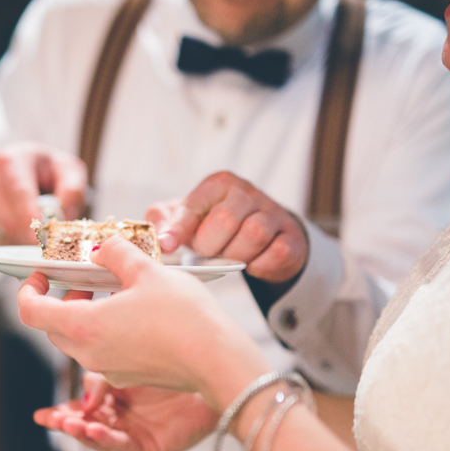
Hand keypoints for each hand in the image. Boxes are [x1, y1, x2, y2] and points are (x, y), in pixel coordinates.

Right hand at [0, 142, 86, 244]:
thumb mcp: (69, 172)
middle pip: (6, 219)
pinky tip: (21, 232)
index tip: (40, 241)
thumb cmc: (48, 172)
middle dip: (30, 236)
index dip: (29, 220)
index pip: (18, 193)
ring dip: (21, 241)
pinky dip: (10, 243)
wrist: (22, 169)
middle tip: (51, 241)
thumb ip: (72, 191)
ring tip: (37, 231)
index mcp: (10, 160)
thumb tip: (62, 217)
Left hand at [18, 235, 269, 407]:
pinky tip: (136, 314)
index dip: (29, 289)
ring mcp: (109, 370)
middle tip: (85, 281)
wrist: (218, 360)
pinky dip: (105, 331)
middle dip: (60, 301)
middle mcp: (89, 354)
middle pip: (53, 327)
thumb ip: (114, 253)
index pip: (31, 311)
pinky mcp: (129, 375)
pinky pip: (103, 352)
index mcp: (83, 327)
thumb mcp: (146, 269)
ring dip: (84, 316)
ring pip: (78, 341)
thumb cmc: (183, 315)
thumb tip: (101, 250)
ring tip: (115, 293)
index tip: (41, 274)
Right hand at [34, 373, 217, 450]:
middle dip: (66, 424)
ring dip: (82, 432)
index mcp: (114, 397)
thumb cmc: (174, 362)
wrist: (214, 370)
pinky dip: (107, 440)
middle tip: (50, 420)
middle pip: (86, 427)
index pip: (81, 408)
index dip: (61, 412)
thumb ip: (101, 381)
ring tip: (69, 424)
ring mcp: (135, 434)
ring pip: (101, 439)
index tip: (40, 415)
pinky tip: (94, 430)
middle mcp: (122, 418)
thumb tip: (83, 402)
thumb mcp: (126, 364)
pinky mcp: (150, 448)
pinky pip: (124, 447)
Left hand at [146, 171, 307, 282]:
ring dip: (236, 255)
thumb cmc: (215, 227)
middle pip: (226, 219)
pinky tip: (252, 264)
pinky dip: (260, 266)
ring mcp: (272, 212)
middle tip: (208, 253)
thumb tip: (158, 236)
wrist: (262, 237)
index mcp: (218, 184)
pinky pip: (276, 253)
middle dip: (211, 245)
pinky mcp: (291, 236)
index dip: (178, 228)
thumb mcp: (187, 218)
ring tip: (230, 257)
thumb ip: (164, 220)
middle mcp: (246, 192)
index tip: (167, 246)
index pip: (194, 205)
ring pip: (253, 235)